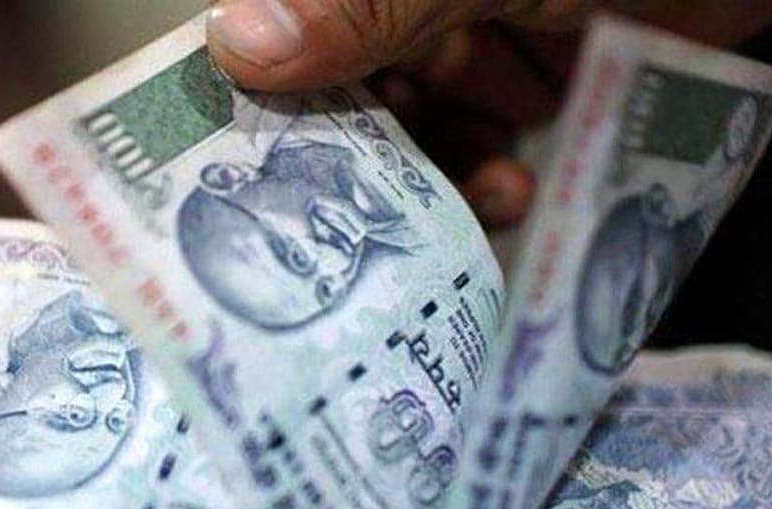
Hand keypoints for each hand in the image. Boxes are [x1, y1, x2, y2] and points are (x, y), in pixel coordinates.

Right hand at [206, 0, 771, 226]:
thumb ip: (370, 1)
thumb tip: (233, 43)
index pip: (297, 24)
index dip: (267, 93)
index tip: (249, 174)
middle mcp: (417, 0)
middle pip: (351, 87)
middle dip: (364, 156)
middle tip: (363, 223)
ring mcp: (479, 30)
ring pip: (419, 125)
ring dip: (437, 175)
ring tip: (475, 196)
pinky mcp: (538, 72)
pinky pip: (487, 138)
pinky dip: (492, 176)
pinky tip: (512, 192)